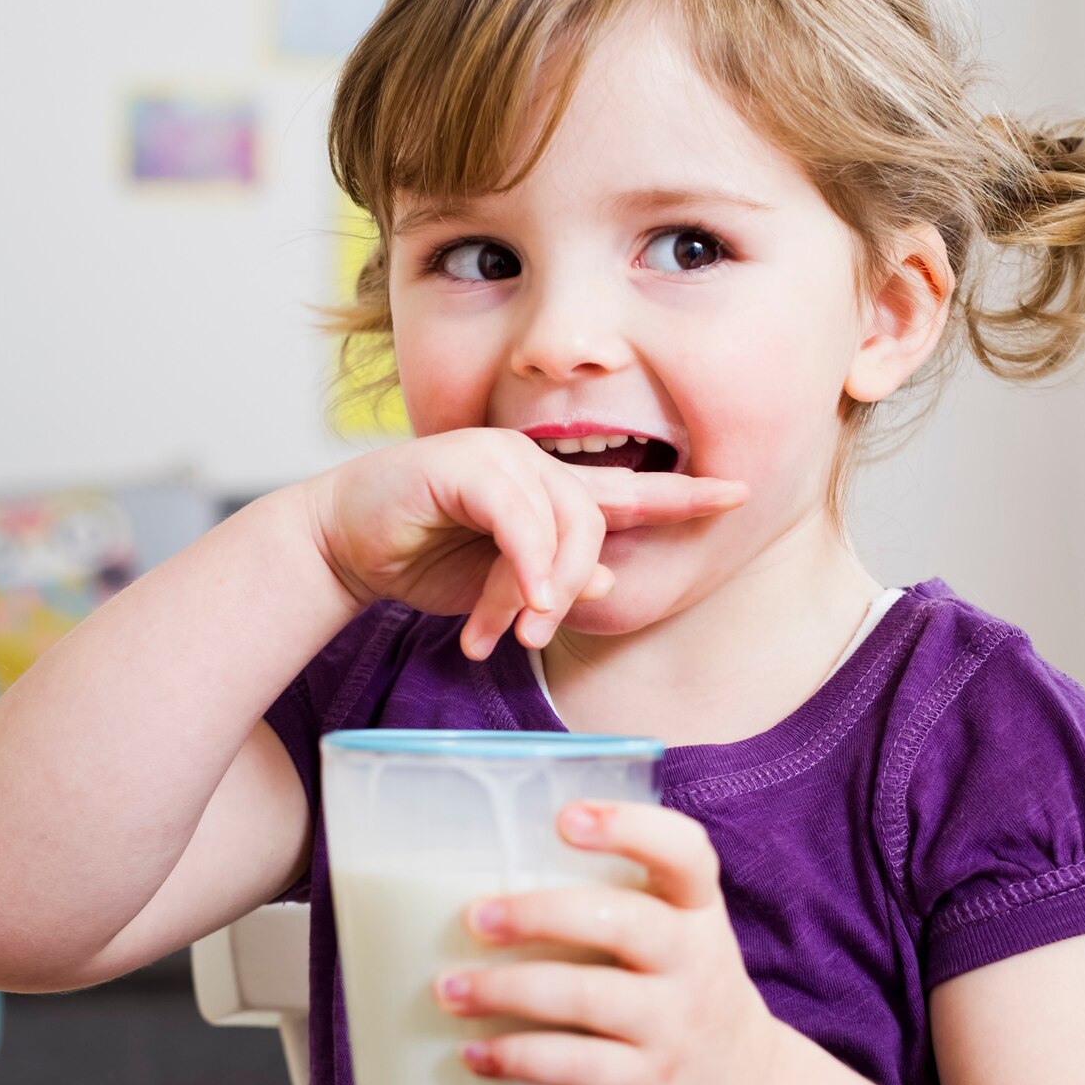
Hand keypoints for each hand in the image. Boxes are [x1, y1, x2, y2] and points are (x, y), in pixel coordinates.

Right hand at [308, 429, 747, 658]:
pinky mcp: (464, 462)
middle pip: (600, 516)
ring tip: (513, 626)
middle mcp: (535, 463)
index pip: (633, 490)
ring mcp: (500, 455)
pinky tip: (516, 597)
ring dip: (543, 584)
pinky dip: (524, 561)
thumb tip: (601, 582)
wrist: (344, 543)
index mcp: (554, 491)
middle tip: (534, 630)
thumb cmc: (424, 558)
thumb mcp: (502, 587)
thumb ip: (552, 583)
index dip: (686, 495)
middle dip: (577, 582)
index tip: (740, 495)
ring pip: (563, 518)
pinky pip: (519, 515)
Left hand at [433, 799, 788, 1084]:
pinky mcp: (648, 1084)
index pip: (684, 852)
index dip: (629, 827)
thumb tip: (488, 869)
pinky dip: (518, 1057)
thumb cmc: (679, 994)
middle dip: (540, 915)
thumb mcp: (678, 937)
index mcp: (697, 910)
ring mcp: (673, 1025)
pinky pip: (576, 1065)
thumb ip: (617, 902)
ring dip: (507, 989)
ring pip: (587, 997)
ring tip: (449, 989)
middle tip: (475, 918)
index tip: (565, 818)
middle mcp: (694, 961)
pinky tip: (476, 1053)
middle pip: (623, 922)